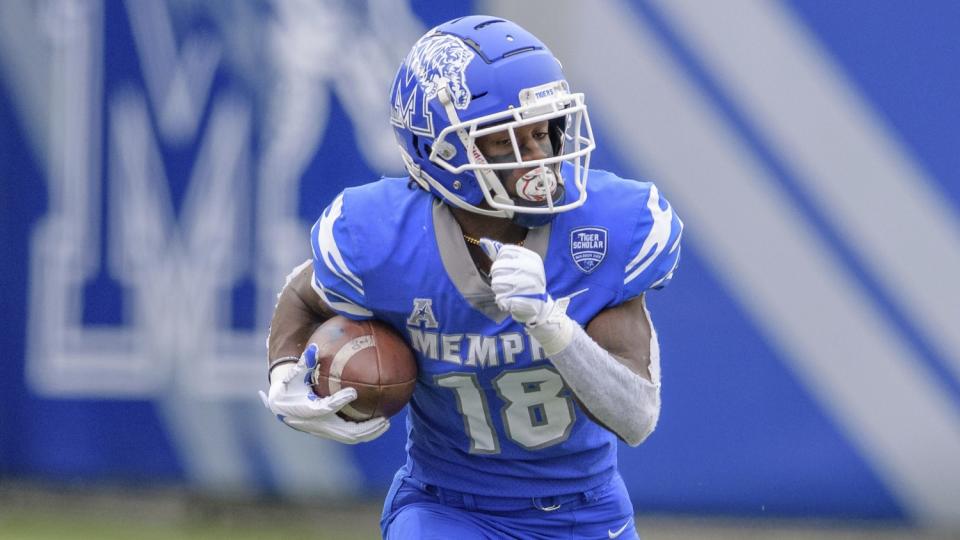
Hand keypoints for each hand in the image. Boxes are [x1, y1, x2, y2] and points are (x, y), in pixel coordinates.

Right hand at [258, 344, 389, 443]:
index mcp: (307, 410)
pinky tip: (380, 420)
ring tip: (386, 422)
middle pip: (345, 432)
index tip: (353, 392)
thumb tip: (315, 347)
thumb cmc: (290, 386)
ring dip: (370, 432)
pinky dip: (366, 430)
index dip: (339, 402)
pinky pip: (350, 434)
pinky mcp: (330, 432)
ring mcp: (325, 431)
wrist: (282, 406)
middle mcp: (318, 425)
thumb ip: (305, 362)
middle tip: (383, 418)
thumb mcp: (294, 374)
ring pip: (350, 437)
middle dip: (365, 428)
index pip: (325, 408)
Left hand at [479, 238, 575, 354]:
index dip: (499, 261)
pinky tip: (510, 301)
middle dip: (496, 277)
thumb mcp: (518, 265)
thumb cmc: (526, 283)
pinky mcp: (523, 301)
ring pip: (496, 283)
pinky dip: (502, 301)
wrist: (540, 307)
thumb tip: (483, 241)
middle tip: (505, 283)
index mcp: (532, 258)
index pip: (504, 252)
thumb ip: (500, 254)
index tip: (506, 269)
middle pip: (497, 267)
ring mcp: (529, 285)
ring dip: (498, 290)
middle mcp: (532, 269)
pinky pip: (500, 298)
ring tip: (508, 292)